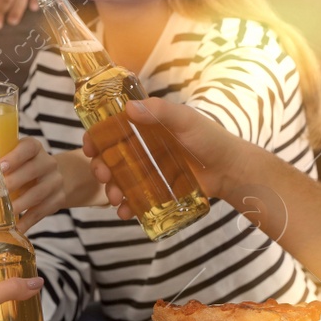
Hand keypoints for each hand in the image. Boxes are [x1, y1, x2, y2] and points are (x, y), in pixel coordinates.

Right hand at [82, 98, 243, 216]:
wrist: (232, 169)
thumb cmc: (209, 138)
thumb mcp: (185, 120)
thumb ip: (160, 112)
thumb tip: (127, 108)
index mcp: (145, 128)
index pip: (111, 130)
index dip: (96, 138)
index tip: (88, 147)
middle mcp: (142, 150)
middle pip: (110, 158)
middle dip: (100, 168)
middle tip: (101, 175)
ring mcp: (149, 172)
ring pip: (119, 181)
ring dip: (110, 189)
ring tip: (114, 198)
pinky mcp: (157, 192)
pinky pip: (135, 200)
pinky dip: (126, 207)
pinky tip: (124, 212)